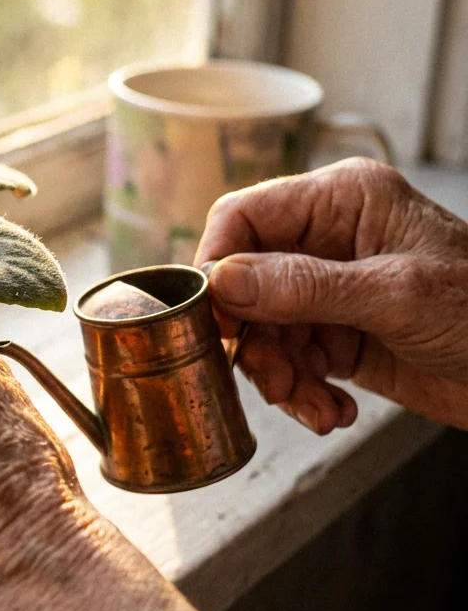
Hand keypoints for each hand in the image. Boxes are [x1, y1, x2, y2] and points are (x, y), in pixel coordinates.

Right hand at [196, 158, 467, 433]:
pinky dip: (302, 394)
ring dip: (279, 377)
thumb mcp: (398, 296)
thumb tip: (224, 279)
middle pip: (244, 282)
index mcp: (342, 200)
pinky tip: (333, 410)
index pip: (244, 216)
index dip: (218, 264)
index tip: (212, 317)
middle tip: (273, 379)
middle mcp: (328, 239)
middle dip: (254, 338)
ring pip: (262, 330)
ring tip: (313, 406)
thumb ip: (306, 286)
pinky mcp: (340, 337)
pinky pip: (291, 363)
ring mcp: (332, 290)